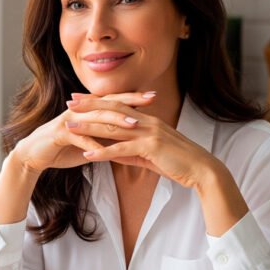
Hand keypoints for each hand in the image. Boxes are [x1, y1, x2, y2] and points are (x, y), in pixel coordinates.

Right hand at [13, 91, 155, 172]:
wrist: (34, 155)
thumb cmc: (63, 149)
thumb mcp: (90, 143)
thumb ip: (106, 138)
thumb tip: (127, 141)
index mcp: (87, 111)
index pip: (114, 100)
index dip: (133, 97)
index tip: (153, 96)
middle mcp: (79, 111)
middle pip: (108, 103)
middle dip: (130, 101)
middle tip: (151, 99)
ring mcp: (69, 121)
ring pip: (96, 118)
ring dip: (115, 121)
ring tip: (133, 124)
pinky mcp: (59, 135)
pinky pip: (79, 138)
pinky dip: (92, 144)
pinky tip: (104, 149)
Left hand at [63, 92, 215, 188]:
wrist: (201, 169)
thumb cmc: (177, 163)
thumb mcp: (149, 155)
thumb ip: (130, 151)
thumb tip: (111, 153)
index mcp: (147, 120)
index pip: (118, 106)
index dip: (98, 102)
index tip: (79, 99)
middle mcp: (147, 122)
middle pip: (112, 110)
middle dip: (89, 107)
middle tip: (69, 103)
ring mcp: (149, 133)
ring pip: (113, 128)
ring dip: (89, 127)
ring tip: (69, 127)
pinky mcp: (150, 147)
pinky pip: (121, 149)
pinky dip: (103, 152)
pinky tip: (87, 154)